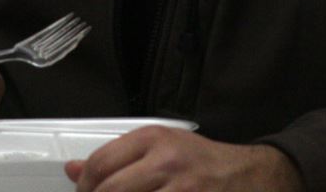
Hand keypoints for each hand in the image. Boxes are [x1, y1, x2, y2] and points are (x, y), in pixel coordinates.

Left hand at [64, 126, 304, 191]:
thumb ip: (118, 158)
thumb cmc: (205, 163)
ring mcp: (181, 190)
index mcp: (154, 138)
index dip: (83, 187)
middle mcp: (166, 161)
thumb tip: (73, 170)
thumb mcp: (162, 147)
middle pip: (109, 190)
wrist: (253, 177)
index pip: (100, 163)